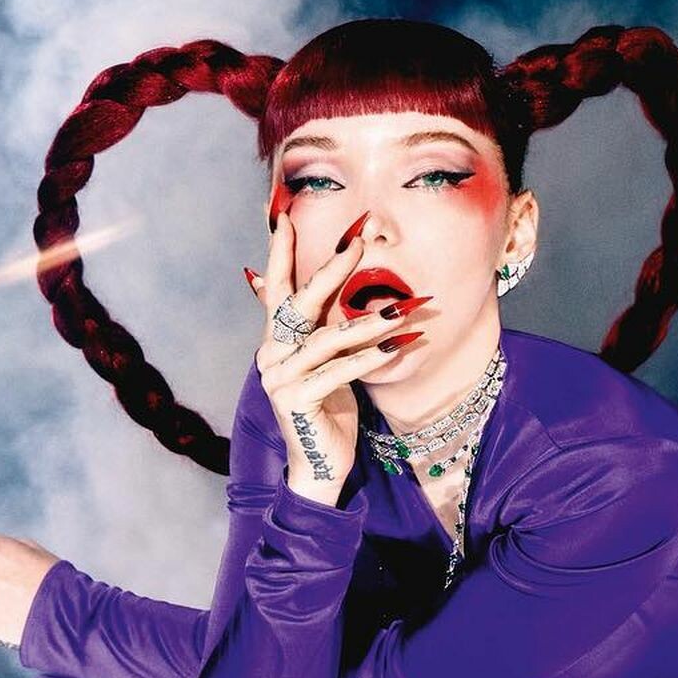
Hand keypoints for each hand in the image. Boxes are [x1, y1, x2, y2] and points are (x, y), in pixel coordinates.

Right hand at [254, 196, 426, 505]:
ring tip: (405, 307)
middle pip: (300, 301)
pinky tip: (401, 345)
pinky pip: (339, 370)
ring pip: (329, 338)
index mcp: (277, 341)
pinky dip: (372, 357)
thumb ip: (319, 328)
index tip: (284, 213)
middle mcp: (272, 354)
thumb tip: (325, 295)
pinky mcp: (295, 399)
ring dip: (370, 321)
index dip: (279, 251)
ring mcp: (279, 377)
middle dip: (332, 267)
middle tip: (360, 239)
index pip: (276, 287)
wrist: (321, 464)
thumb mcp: (324, 363)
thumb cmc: (328, 410)